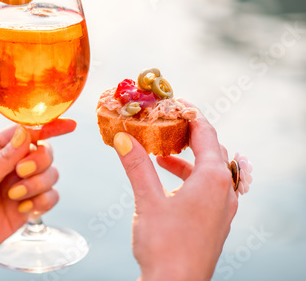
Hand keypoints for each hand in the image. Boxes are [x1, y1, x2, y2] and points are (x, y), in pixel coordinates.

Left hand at [0, 119, 75, 278]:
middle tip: (19, 174)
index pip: (25, 132)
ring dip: (38, 185)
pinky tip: (24, 210)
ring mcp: (19, 187)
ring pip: (50, 175)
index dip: (48, 128)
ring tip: (14, 198)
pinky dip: (43, 202)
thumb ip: (2, 159)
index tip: (69, 126)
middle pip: (43, 152)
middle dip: (38, 162)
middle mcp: (9, 166)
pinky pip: (50, 198)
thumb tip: (24, 132)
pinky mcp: (25, 208)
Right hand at [113, 105, 237, 280]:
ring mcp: (223, 208)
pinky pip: (209, 188)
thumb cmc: (165, 246)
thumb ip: (137, 165)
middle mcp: (225, 190)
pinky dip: (190, 177)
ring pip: (210, 170)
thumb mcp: (147, 200)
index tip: (175, 103)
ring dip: (187, 158)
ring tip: (162, 153)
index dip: (190, 114)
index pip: (206, 133)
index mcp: (213, 179)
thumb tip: (123, 138)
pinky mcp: (216, 221)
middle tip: (166, 124)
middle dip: (188, 134)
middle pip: (212, 149)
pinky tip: (169, 182)